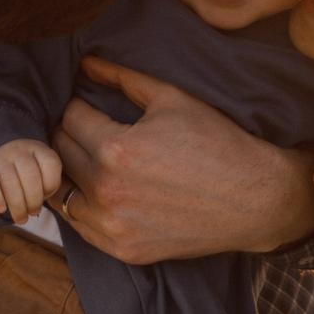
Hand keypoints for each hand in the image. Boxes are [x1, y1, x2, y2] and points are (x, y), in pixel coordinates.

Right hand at [0, 139, 62, 223]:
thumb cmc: (25, 178)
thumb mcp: (41, 176)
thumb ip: (46, 187)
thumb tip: (36, 211)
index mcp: (38, 148)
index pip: (51, 163)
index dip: (52, 185)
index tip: (46, 195)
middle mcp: (19, 150)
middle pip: (31, 176)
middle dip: (34, 201)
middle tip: (32, 213)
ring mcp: (0, 158)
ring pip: (10, 182)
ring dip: (18, 206)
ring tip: (21, 218)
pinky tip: (2, 209)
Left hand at [50, 57, 313, 263]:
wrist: (254, 199)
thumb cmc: (217, 143)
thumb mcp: (172, 99)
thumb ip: (122, 78)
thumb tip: (86, 63)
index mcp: (117, 149)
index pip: (70, 119)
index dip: (77, 105)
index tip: (86, 104)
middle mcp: (107, 191)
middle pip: (60, 154)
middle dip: (68, 135)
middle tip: (85, 128)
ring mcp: (113, 226)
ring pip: (61, 193)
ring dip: (69, 172)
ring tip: (88, 159)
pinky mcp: (122, 249)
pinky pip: (79, 226)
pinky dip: (82, 205)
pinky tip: (99, 189)